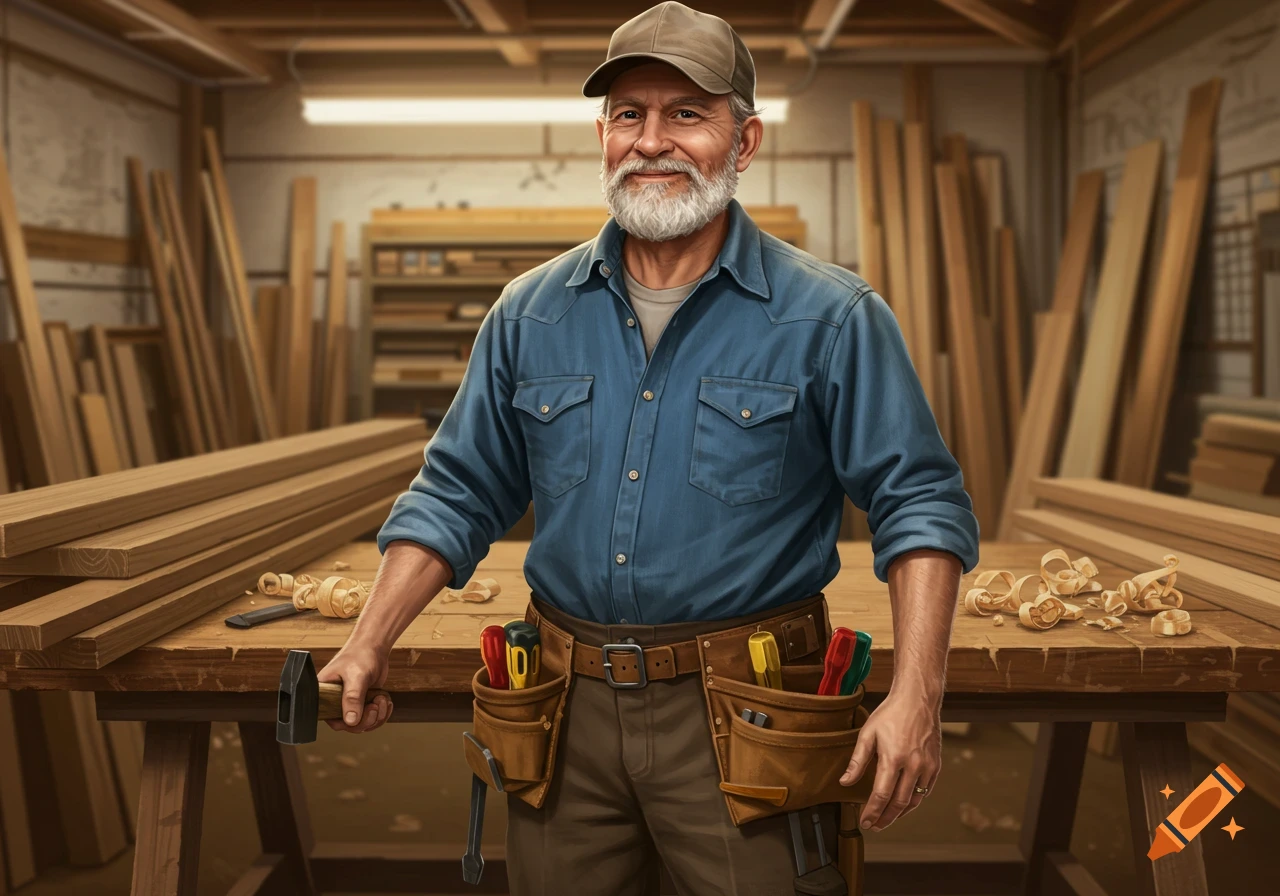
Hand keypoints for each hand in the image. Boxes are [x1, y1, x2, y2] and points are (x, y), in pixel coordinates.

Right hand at [317, 641, 393, 733]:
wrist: (374, 646)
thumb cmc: (360, 655)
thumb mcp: (356, 676)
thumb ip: (352, 698)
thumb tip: (350, 721)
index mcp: (326, 694)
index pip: (331, 719)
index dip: (347, 723)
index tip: (361, 713)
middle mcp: (336, 701)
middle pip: (350, 725)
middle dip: (367, 720)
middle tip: (375, 706)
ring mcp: (351, 703)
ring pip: (363, 724)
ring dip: (377, 716)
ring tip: (382, 699)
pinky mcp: (364, 702)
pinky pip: (372, 718)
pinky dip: (382, 713)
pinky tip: (386, 701)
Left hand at [839, 690, 941, 831]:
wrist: (918, 699)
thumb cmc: (891, 714)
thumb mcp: (868, 734)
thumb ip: (857, 761)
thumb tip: (845, 782)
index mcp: (893, 758)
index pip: (881, 795)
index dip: (872, 812)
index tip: (865, 822)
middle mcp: (913, 765)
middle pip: (898, 803)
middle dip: (885, 818)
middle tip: (875, 826)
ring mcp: (927, 766)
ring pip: (914, 800)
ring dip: (900, 814)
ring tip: (887, 819)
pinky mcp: (936, 765)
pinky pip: (925, 791)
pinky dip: (914, 802)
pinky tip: (904, 805)